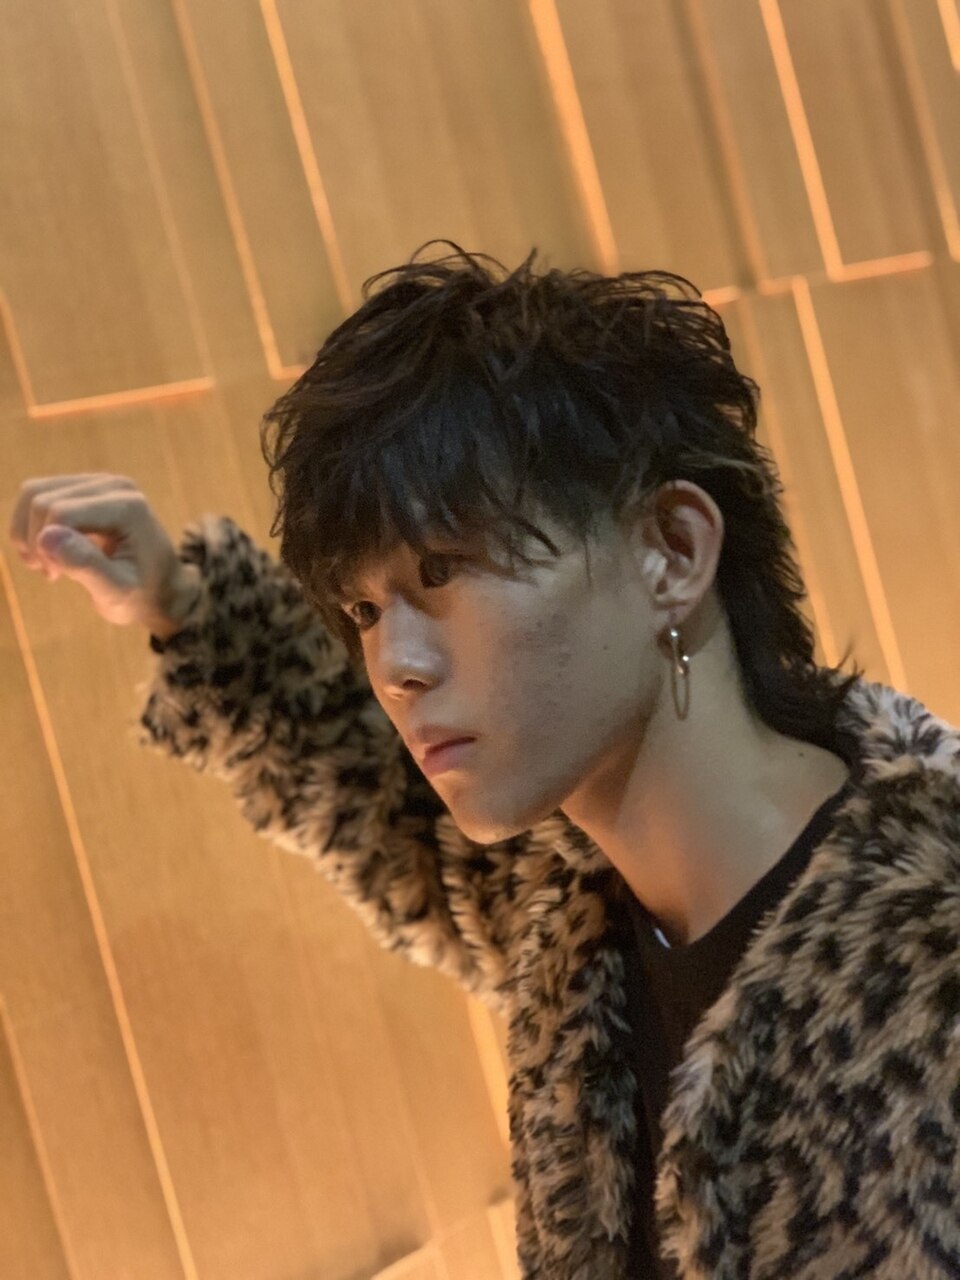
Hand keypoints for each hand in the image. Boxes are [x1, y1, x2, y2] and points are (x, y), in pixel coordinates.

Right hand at [8, 473, 199, 632]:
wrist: (161, 590)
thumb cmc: (141, 595)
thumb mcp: (116, 591)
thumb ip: (86, 565)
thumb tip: (46, 537)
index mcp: (128, 507)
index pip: (61, 513)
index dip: (47, 547)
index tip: (56, 576)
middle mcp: (114, 485)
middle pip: (42, 500)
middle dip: (36, 540)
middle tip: (51, 572)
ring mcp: (100, 482)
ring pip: (33, 493)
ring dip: (29, 531)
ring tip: (47, 562)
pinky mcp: (87, 487)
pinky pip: (39, 494)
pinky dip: (33, 524)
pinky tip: (50, 550)